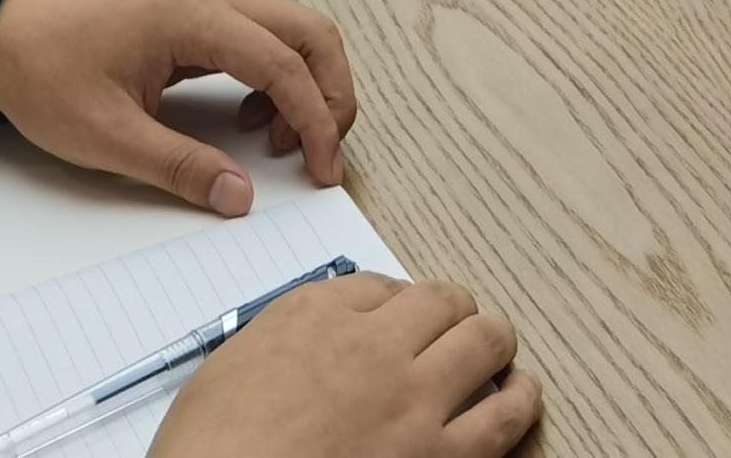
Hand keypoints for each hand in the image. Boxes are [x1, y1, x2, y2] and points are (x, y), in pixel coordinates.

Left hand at [0, 0, 354, 215]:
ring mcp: (205, 2)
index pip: (284, 63)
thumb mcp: (109, 137)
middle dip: (330, 92)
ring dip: (305, 85)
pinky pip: (262, 39)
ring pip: (291, 31)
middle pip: (309, 30)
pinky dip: (278, 77)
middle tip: (322, 154)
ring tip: (279, 144)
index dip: (315, 119)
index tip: (322, 170)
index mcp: (195, 17)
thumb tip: (239, 197)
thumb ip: (179, 167)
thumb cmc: (46, 77)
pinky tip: (249, 120)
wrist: (0, 40)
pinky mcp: (196, 18)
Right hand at [155, 276, 537, 457]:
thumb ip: (282, 344)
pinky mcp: (442, 457)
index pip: (380, 288)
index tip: (398, 320)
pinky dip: (519, 400)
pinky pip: (504, 416)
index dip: (396, 306)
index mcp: (314, 315)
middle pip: (443, 302)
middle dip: (453, 312)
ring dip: (493, 343)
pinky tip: (520, 397)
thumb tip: (316, 346)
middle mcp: (374, 344)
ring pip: (486, 341)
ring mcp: (415, 401)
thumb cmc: (210, 449)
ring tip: (498, 352)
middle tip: (456, 328)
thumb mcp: (229, 371)